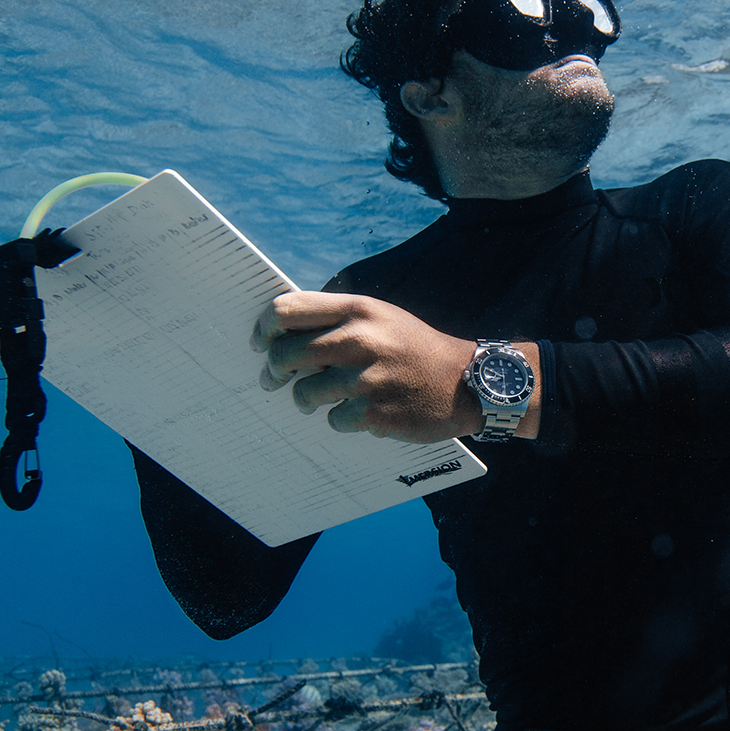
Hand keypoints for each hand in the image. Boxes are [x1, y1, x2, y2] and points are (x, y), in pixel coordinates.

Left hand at [250, 292, 539, 442]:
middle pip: (285, 354)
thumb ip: (337, 319)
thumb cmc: (416, 349)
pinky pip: (333, 420)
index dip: (264, 328)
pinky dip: (341, 419)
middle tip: (276, 380)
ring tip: (325, 399)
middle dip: (274, 371)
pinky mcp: (374, 412)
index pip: (287, 310)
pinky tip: (361, 412)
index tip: (261, 343)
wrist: (468, 382)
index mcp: (358, 310)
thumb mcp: (381, 318)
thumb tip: (283, 333)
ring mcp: (366, 378)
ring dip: (307, 400)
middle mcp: (359, 339)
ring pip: (303, 393)